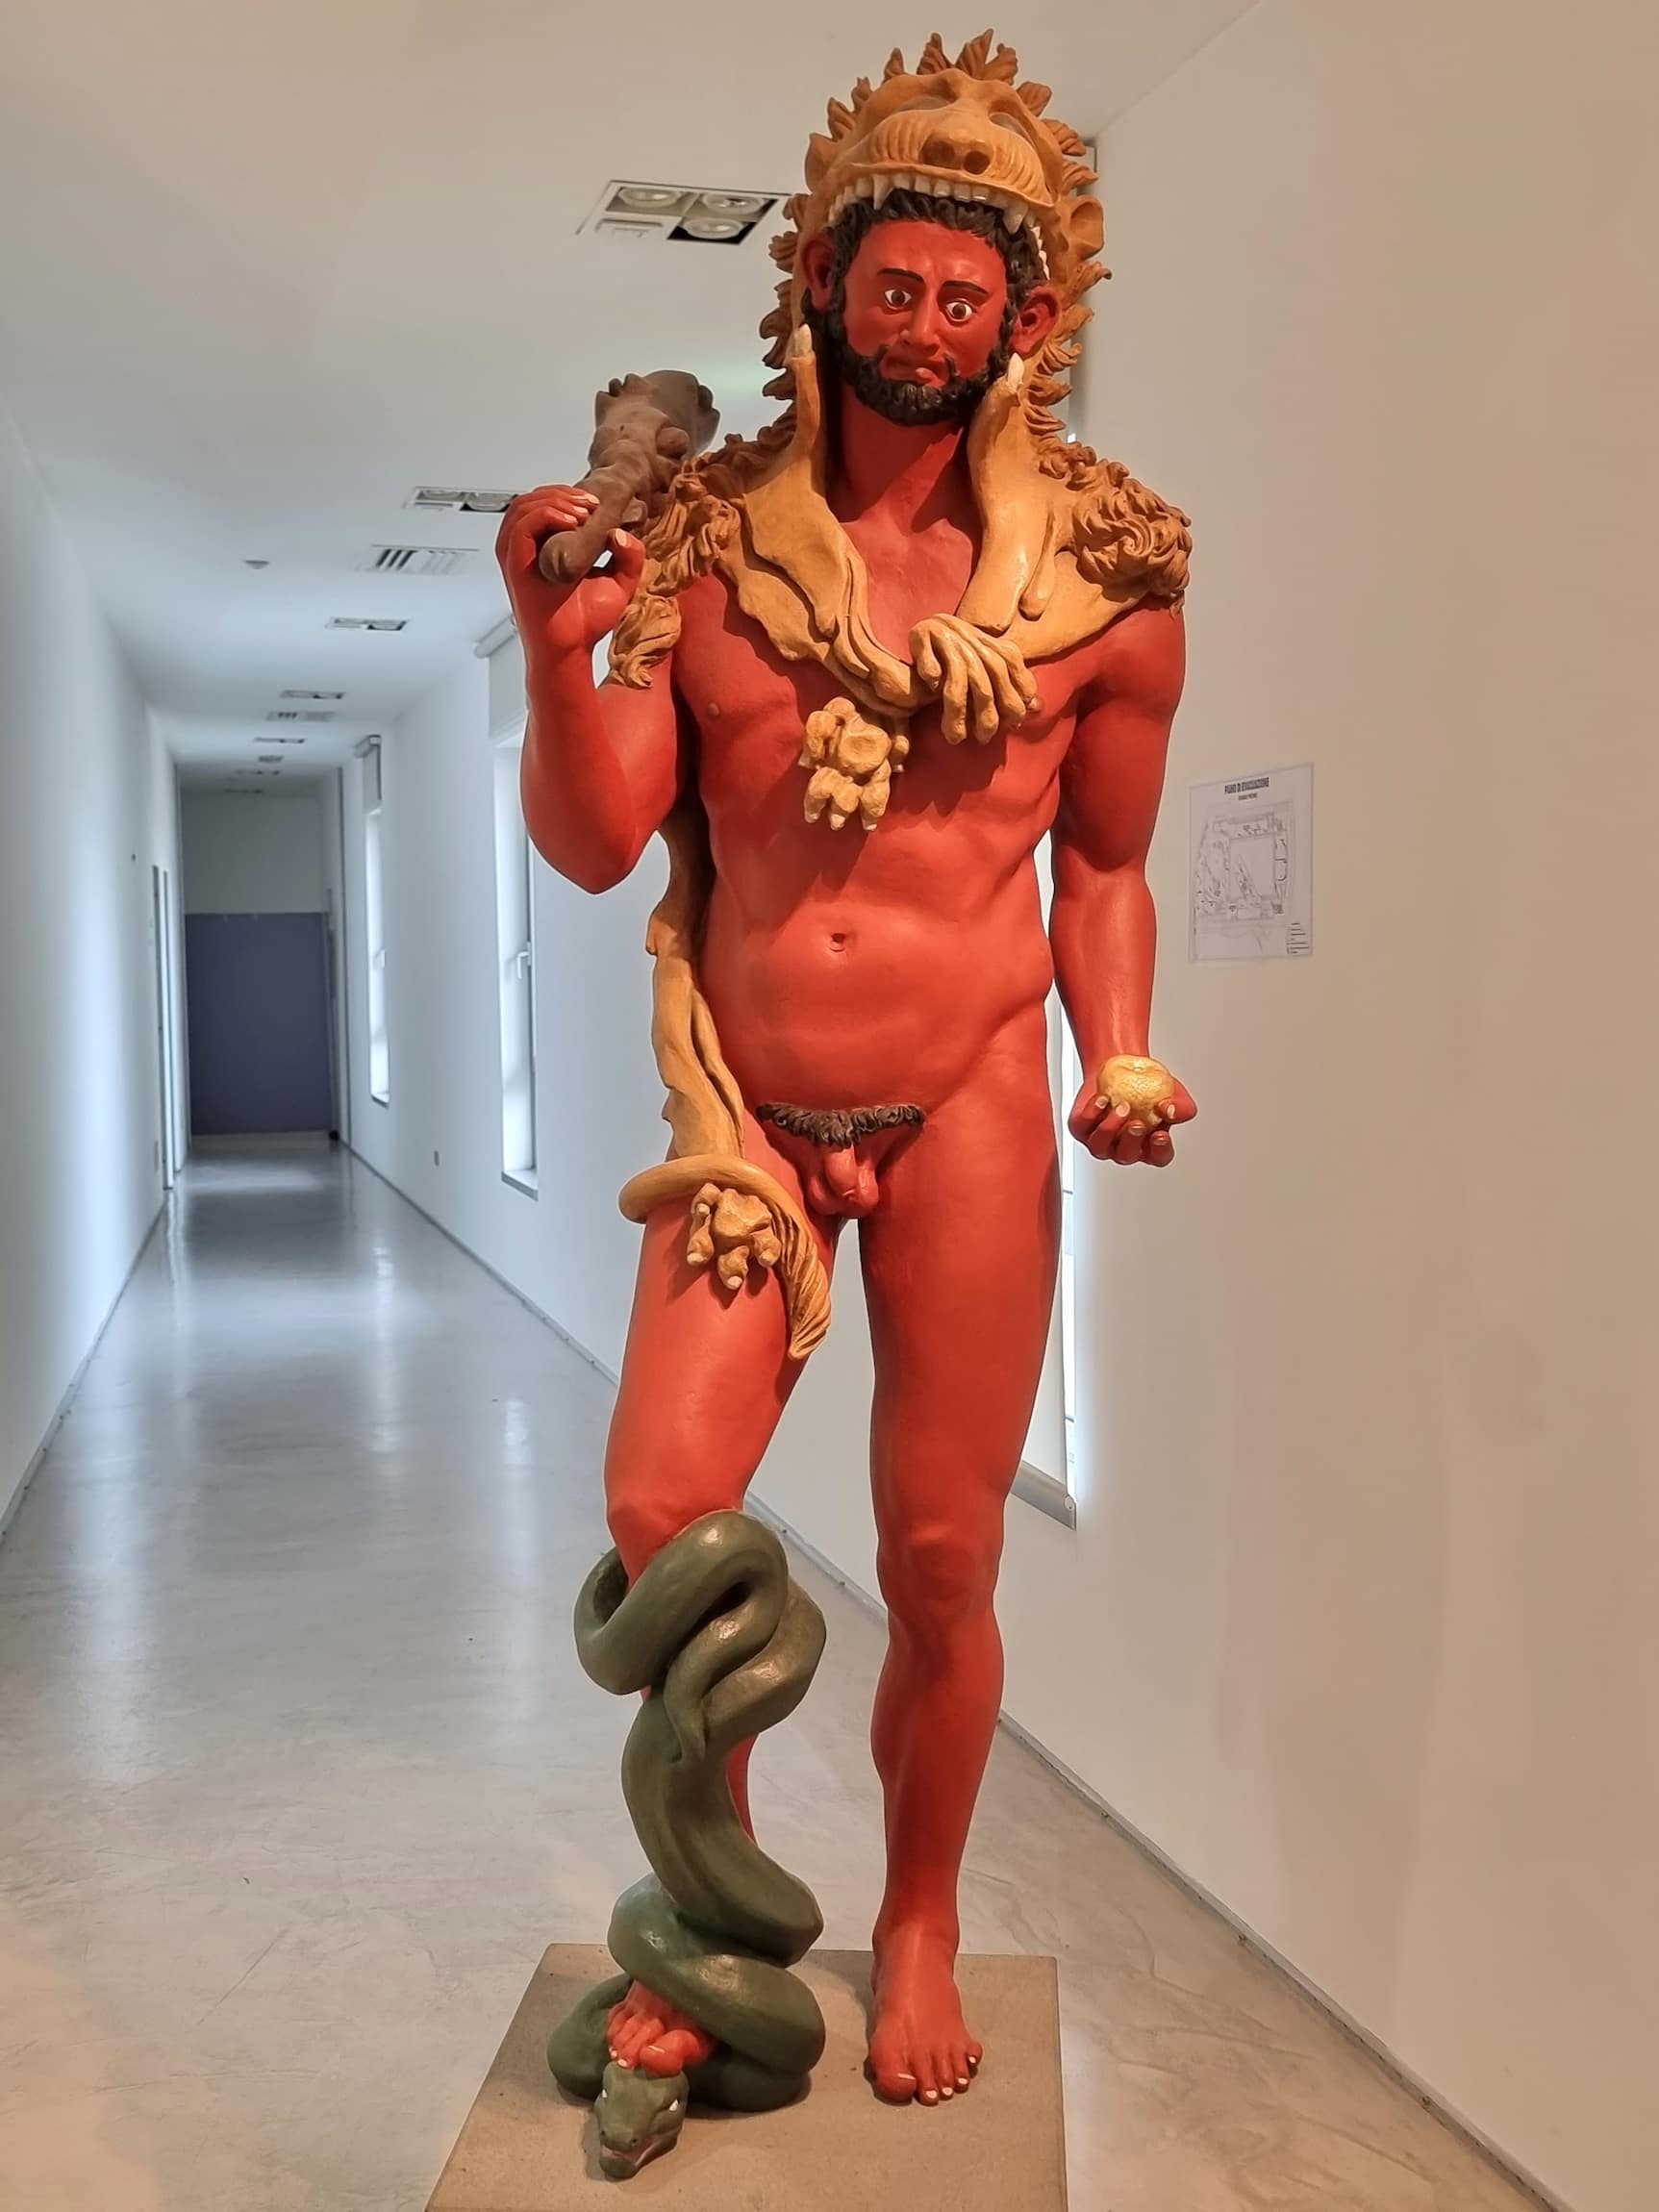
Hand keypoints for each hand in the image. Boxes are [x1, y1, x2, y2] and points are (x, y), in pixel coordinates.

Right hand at [494, 485, 645, 658]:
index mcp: (543, 546)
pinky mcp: (514, 564)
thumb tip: (621, 531)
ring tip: (583, 513)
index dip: (569, 495)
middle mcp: (525, 547)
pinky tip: (573, 523)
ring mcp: (517, 555)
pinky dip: (547, 515)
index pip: (545, 503)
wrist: (570, 648)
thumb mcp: (619, 582)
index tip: (597, 504)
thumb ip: (629, 556)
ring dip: (556, 500)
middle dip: (564, 493)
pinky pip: (522, 526)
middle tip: (592, 504)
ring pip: (525, 506)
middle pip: (533, 498)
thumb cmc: (586, 622)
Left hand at [1069, 1064, 1195, 1167]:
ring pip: (1100, 1146)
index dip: (1160, 1150)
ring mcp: (1100, 1140)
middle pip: (1126, 1155)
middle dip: (1131, 1140)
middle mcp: (1123, 1148)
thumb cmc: (1149, 1087)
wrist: (1122, 1066)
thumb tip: (1170, 1111)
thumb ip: (1181, 1107)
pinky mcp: (1080, 1127)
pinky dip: (1091, 1113)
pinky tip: (1102, 1099)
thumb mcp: (1175, 1094)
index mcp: (1149, 1146)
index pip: (1158, 1157)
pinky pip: (1082, 1126)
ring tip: (1122, 1107)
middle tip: (1137, 1123)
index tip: (1162, 1134)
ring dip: (1110, 1129)